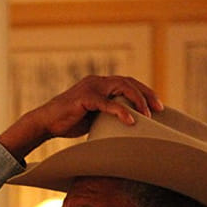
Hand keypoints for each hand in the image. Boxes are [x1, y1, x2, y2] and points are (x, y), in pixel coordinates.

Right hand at [0, 74, 162, 159]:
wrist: (46, 123)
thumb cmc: (70, 121)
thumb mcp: (95, 116)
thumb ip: (110, 114)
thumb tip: (130, 124)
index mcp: (101, 84)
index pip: (128, 83)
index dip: (144, 93)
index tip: (158, 106)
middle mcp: (98, 81)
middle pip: (129, 82)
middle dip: (147, 95)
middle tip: (159, 109)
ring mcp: (91, 87)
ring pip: (122, 87)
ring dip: (137, 101)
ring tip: (148, 115)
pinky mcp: (85, 97)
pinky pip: (107, 103)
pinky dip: (121, 111)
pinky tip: (131, 121)